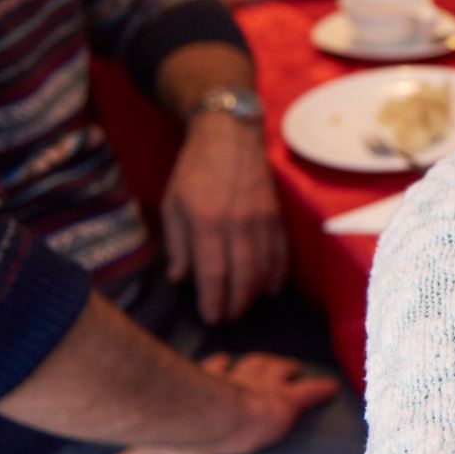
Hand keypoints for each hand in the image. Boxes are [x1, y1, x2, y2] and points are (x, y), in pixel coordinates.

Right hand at [81, 351, 337, 453]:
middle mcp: (235, 383)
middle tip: (264, 367)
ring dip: (280, 370)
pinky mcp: (285, 402)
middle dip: (252, 367)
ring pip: (274, 369)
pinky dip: (319, 391)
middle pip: (246, 366)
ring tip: (291, 368)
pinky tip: (332, 388)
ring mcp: (261, 388)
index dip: (219, 369)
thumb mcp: (149, 453)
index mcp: (205, 389)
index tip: (221, 364)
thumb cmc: (185, 436)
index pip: (213, 371)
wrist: (218, 424)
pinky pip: (307, 392)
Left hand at [162, 110, 286, 321]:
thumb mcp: (173, 204)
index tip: (211, 318)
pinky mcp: (276, 214)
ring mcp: (262, 219)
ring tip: (244, 306)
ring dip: (255, 292)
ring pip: (265, 267)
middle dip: (236, 303)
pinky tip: (271, 288)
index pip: (213, 273)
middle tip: (228, 318)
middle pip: (243, 276)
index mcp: (207, 221)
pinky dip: (278, 273)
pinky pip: (281, 251)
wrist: (229, 134)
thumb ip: (177, 244)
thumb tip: (180, 279)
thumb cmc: (194, 169)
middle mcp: (238, 223)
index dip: (213, 301)